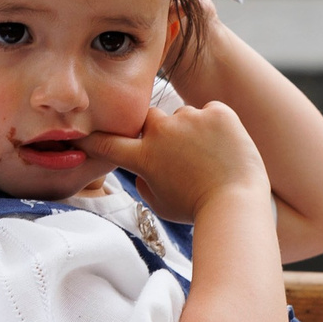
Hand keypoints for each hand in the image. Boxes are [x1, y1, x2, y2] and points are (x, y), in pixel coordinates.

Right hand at [91, 100, 270, 225]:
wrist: (237, 204)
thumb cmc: (198, 209)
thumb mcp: (159, 204)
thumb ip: (144, 180)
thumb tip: (142, 167)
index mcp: (143, 156)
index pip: (106, 142)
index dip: (93, 138)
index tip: (85, 135)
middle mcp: (161, 131)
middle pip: (149, 119)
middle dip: (158, 132)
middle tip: (180, 154)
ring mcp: (190, 118)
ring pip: (184, 116)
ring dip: (192, 130)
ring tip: (210, 157)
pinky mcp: (218, 112)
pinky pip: (212, 112)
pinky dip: (218, 125)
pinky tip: (226, 147)